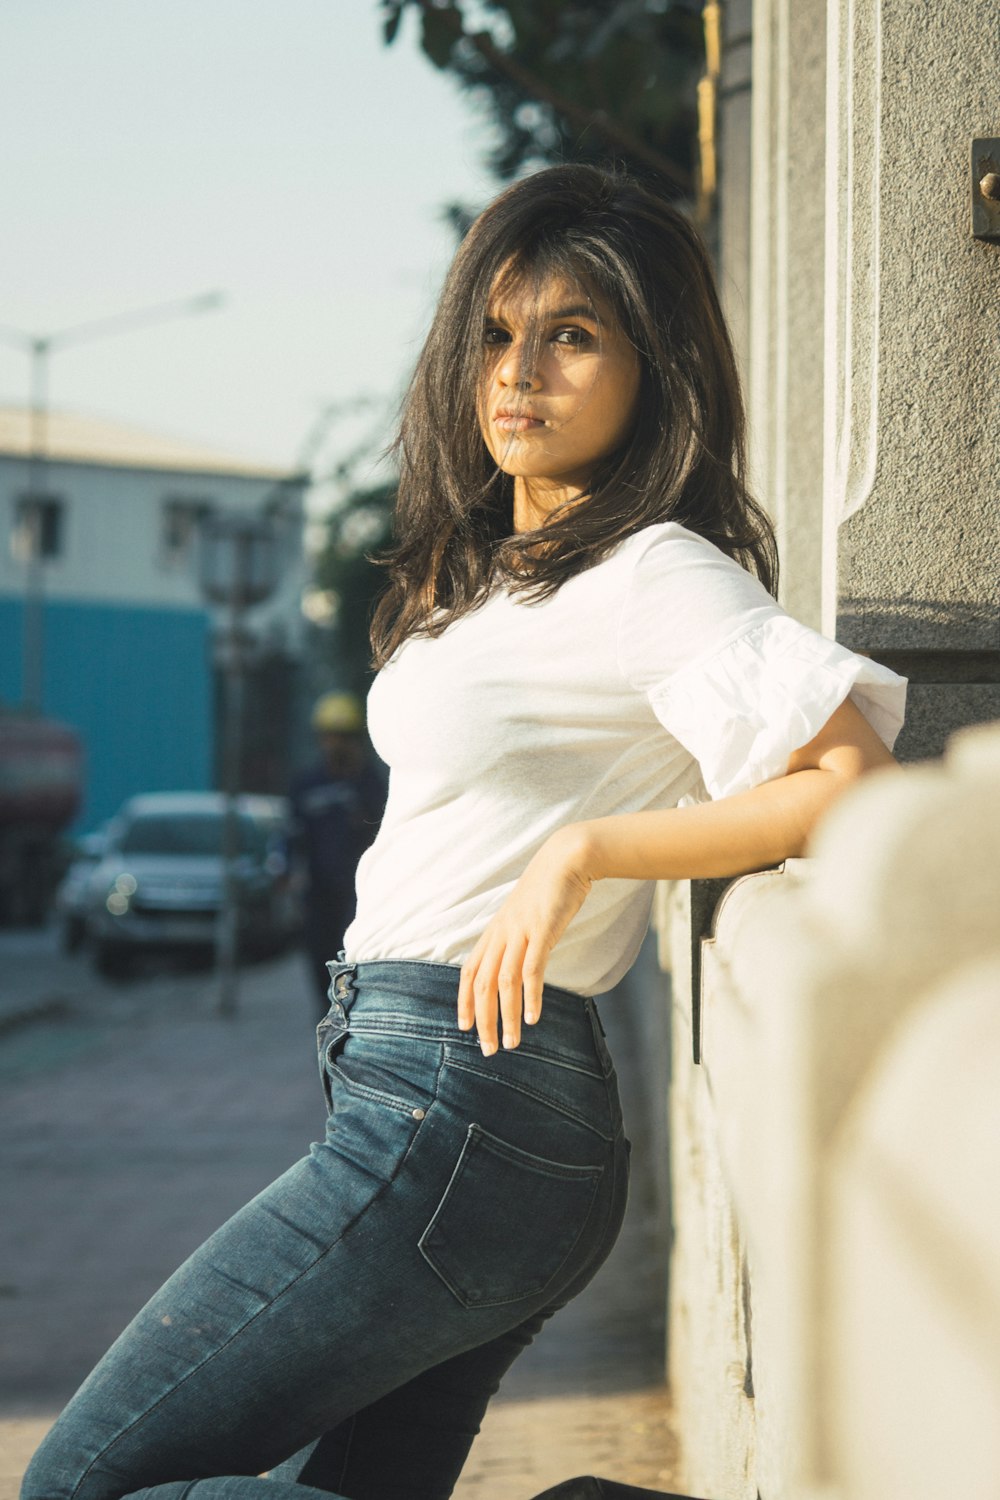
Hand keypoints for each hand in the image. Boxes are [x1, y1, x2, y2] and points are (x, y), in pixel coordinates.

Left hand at [457, 826, 593, 1054]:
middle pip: (483, 984)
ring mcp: (520, 932)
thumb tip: (517, 966)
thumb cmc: (548, 890)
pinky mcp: (542, 930)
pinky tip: (532, 1018)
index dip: (464, 1001)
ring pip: (504, 982)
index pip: (470, 972)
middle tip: (488, 1050)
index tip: (465, 1028)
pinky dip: (530, 996)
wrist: (566, 859)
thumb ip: (517, 940)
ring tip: (512, 1043)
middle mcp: (501, 934)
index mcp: (495, 932)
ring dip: (505, 1017)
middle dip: (483, 1020)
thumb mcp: (525, 917)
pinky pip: (531, 969)